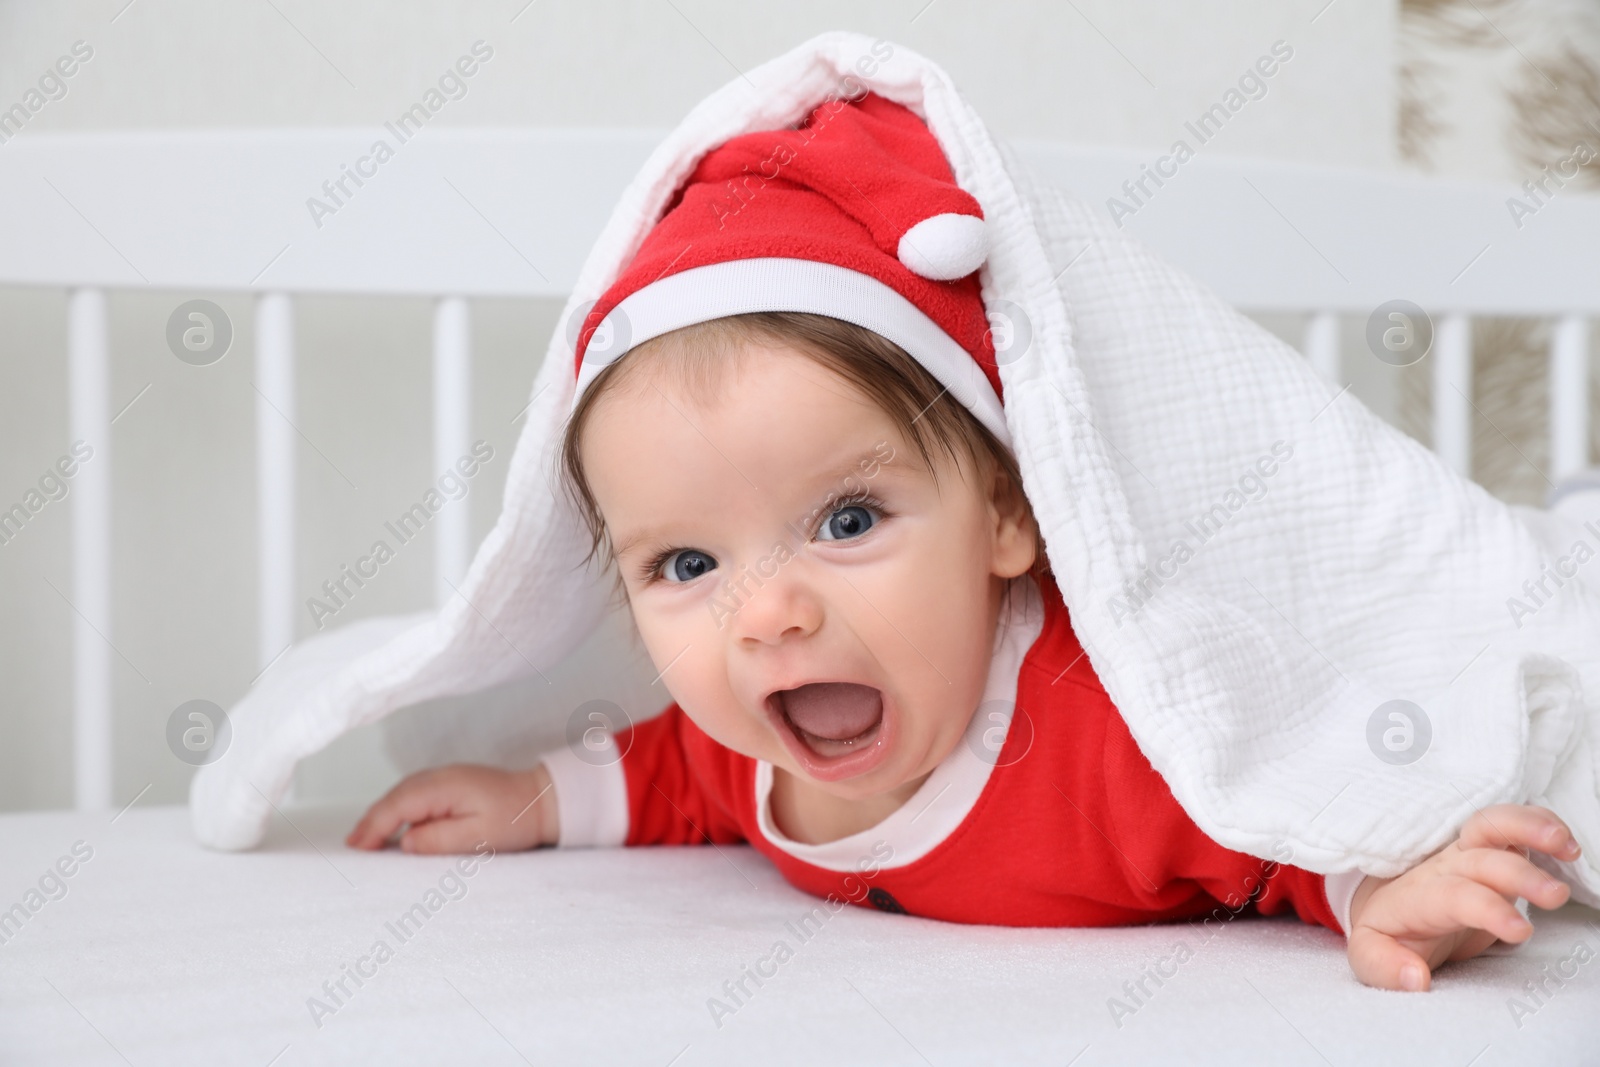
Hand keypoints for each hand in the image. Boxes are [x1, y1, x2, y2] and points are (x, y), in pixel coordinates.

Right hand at [345, 763, 558, 853]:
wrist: (541, 799)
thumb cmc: (514, 819)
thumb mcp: (479, 836)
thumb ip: (439, 839)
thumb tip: (404, 842)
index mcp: (444, 786)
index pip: (398, 805)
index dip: (375, 826)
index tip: (358, 847)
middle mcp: (439, 776)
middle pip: (394, 796)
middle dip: (371, 820)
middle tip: (352, 846)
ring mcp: (443, 776)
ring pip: (402, 793)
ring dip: (382, 813)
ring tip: (363, 839)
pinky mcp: (448, 783)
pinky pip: (414, 794)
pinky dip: (398, 808)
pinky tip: (392, 824)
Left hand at [1346, 804, 1580, 990]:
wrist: (1387, 903)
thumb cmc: (1387, 930)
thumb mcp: (1370, 954)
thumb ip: (1383, 966)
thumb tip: (1415, 978)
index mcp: (1418, 895)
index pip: (1453, 894)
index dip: (1487, 908)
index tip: (1520, 930)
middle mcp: (1444, 868)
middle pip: (1482, 860)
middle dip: (1520, 873)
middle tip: (1555, 895)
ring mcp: (1467, 854)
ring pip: (1493, 826)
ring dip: (1530, 828)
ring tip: (1567, 845)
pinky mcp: (1489, 851)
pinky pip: (1511, 826)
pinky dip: (1538, 823)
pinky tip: (1566, 842)